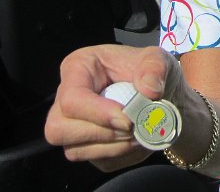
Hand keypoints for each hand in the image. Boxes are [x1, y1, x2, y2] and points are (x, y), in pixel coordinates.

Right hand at [45, 45, 183, 171]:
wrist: (160, 94)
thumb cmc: (150, 70)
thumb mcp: (157, 58)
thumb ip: (155, 67)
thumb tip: (150, 91)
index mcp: (78, 68)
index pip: (72, 99)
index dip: (98, 114)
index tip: (128, 120)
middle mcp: (66, 98)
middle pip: (59, 129)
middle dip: (100, 134)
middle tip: (132, 127)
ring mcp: (72, 126)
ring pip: (75, 151)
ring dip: (113, 147)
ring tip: (140, 133)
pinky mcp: (87, 147)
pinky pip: (98, 161)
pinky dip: (123, 155)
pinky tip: (138, 140)